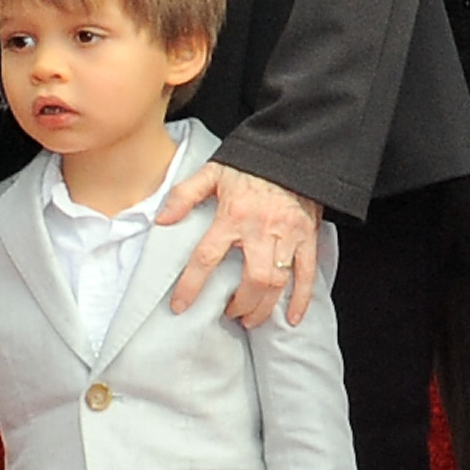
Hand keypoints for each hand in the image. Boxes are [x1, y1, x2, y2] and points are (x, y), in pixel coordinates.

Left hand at [160, 161, 321, 325]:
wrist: (293, 151)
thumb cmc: (250, 164)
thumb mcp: (212, 172)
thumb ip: (184, 195)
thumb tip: (161, 220)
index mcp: (232, 215)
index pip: (206, 257)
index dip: (191, 285)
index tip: (180, 306)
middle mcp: (260, 229)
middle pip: (251, 280)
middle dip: (239, 304)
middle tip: (229, 313)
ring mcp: (287, 235)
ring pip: (277, 282)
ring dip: (263, 307)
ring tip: (250, 319)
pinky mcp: (307, 237)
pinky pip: (306, 274)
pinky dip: (301, 299)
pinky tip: (291, 318)